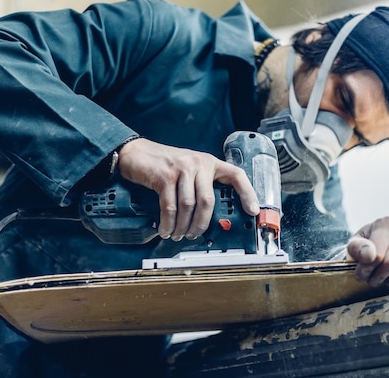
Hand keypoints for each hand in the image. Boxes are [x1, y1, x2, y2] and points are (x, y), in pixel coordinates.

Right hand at [116, 138, 259, 240]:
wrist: (135, 153)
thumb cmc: (163, 165)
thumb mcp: (187, 170)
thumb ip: (200, 185)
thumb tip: (208, 214)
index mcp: (209, 162)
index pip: (236, 175)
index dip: (247, 193)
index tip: (253, 210)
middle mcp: (198, 163)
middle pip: (208, 200)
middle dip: (202, 224)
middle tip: (194, 235)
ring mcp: (181, 168)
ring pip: (189, 206)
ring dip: (183, 226)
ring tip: (178, 235)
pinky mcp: (164, 176)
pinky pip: (170, 206)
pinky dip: (168, 223)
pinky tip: (166, 229)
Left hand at [346, 216, 388, 286]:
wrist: (383, 241)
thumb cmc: (369, 244)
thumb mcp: (356, 244)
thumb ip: (357, 248)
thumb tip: (369, 256)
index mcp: (385, 223)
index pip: (377, 255)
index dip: (366, 270)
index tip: (360, 275)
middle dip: (379, 276)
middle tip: (372, 280)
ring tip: (386, 278)